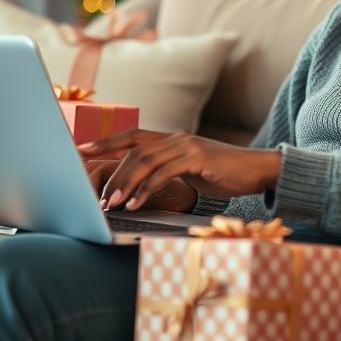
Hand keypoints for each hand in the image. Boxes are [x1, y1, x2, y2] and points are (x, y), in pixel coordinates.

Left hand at [79, 129, 281, 210]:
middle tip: (97, 195)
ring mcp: (188, 146)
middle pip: (134, 149)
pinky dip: (146, 189)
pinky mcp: (198, 158)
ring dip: (124, 184)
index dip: (107, 141)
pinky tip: (135, 203)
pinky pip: (164, 172)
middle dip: (112, 172)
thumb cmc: (225, 174)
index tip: (81, 148)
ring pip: (145, 161)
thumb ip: (170, 170)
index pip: (134, 136)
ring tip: (110, 204)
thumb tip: (142, 185)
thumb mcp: (192, 170)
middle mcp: (177, 138)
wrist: (258, 170)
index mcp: (174, 140)